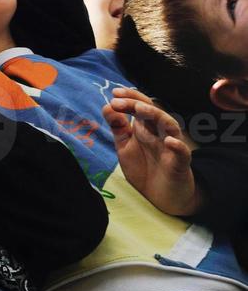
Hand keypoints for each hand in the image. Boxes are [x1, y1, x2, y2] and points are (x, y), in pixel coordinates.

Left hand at [104, 88, 200, 216]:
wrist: (160, 197)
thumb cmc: (144, 169)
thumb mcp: (125, 147)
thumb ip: (118, 128)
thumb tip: (107, 107)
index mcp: (146, 128)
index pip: (140, 107)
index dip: (129, 98)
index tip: (115, 93)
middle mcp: (159, 134)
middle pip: (153, 112)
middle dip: (136, 103)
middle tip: (118, 100)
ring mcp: (171, 147)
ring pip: (170, 126)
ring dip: (156, 116)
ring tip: (141, 109)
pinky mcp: (180, 164)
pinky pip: (183, 153)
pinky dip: (178, 146)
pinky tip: (170, 141)